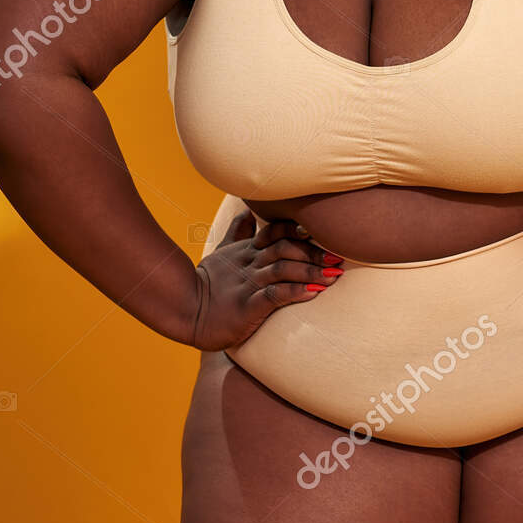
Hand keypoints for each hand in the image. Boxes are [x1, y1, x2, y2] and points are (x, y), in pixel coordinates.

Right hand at [188, 210, 343, 349]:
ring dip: (311, 271)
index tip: (321, 234)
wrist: (184, 312)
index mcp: (247, 251)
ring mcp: (248, 284)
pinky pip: (275, 295)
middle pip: (286, 248)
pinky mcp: (247, 306)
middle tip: (338, 258)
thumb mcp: (222, 254)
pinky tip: (313, 292)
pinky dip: (296, 292)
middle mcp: (250, 264)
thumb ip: (237, 234)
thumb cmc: (209, 285)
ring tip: (333, 276)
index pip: (276, 231)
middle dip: (314, 252)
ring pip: (284, 269)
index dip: (298, 230)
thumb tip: (245, 210)